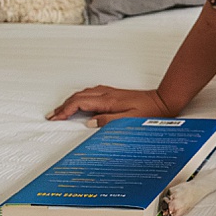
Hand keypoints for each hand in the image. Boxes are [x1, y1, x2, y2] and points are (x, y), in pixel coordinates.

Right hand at [49, 86, 171, 127]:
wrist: (163, 101)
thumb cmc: (149, 112)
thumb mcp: (128, 121)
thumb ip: (108, 121)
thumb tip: (90, 123)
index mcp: (108, 100)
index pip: (80, 102)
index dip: (65, 110)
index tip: (55, 118)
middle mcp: (107, 93)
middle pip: (78, 96)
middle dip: (63, 106)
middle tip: (52, 116)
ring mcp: (110, 92)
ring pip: (84, 93)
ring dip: (70, 101)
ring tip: (61, 111)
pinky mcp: (114, 93)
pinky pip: (91, 92)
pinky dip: (80, 97)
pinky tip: (79, 102)